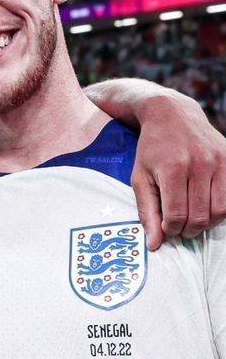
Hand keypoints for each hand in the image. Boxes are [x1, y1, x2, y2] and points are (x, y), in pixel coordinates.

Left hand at [86, 80, 225, 247]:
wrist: (172, 113)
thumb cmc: (152, 148)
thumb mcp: (140, 177)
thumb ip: (147, 211)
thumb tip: (155, 244)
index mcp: (173, 167)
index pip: (177, 216)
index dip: (172, 229)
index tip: (167, 228)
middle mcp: (199, 163)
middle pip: (200, 217)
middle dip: (188, 229)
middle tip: (180, 227)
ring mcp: (218, 160)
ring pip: (220, 211)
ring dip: (206, 223)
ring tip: (193, 217)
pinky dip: (221, 209)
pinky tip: (206, 206)